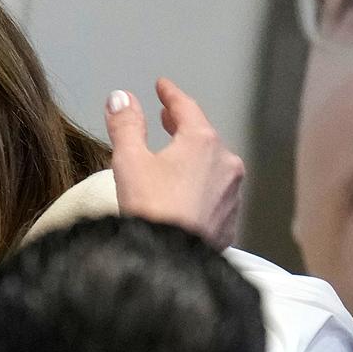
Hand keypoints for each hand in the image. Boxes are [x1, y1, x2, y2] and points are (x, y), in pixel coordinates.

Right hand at [106, 77, 244, 248]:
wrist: (170, 264)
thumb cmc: (152, 210)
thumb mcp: (129, 160)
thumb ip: (126, 124)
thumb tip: (121, 98)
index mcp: (203, 142)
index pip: (187, 107)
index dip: (171, 95)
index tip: (163, 87)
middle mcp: (225, 164)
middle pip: (203, 135)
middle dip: (183, 125)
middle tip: (167, 118)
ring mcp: (231, 194)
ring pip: (212, 166)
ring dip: (194, 158)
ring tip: (174, 159)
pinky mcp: (229, 222)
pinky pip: (215, 195)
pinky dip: (200, 187)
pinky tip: (186, 195)